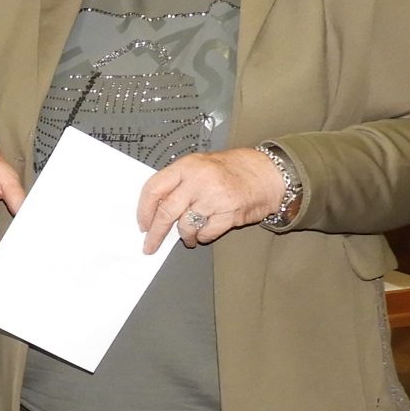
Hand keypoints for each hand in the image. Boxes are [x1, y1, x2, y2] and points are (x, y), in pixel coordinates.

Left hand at [137, 149, 286, 253]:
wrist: (268, 174)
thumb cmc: (233, 169)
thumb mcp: (200, 165)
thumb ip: (178, 182)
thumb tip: (155, 207)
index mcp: (187, 166)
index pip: (154, 189)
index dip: (144, 210)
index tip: (142, 224)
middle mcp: (199, 181)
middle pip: (166, 212)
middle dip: (155, 234)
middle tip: (150, 245)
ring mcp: (214, 197)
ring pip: (185, 226)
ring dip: (184, 236)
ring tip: (188, 237)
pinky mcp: (229, 214)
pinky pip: (206, 233)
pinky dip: (203, 236)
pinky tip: (204, 233)